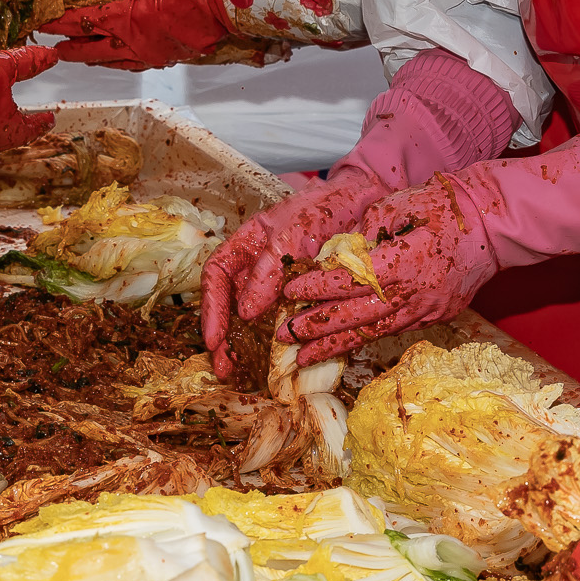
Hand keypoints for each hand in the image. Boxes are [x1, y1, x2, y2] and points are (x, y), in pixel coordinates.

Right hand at [201, 166, 388, 380]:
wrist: (367, 206)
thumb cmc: (326, 208)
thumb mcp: (293, 232)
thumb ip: (268, 269)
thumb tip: (244, 313)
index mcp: (248, 245)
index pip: (217, 275)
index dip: (211, 308)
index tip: (214, 338)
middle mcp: (259, 269)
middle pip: (231, 306)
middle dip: (224, 338)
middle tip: (222, 367)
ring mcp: (282, 288)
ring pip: (255, 321)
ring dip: (245, 348)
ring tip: (237, 374)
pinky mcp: (306, 303)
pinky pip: (287, 326)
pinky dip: (278, 348)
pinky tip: (273, 367)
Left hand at [280, 173, 499, 363]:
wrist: (492, 226)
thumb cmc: (443, 206)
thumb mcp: (398, 204)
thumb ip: (364, 230)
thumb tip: (335, 252)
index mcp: (401, 262)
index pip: (349, 280)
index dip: (317, 288)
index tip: (290, 291)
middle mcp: (412, 294)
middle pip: (355, 316)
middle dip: (316, 328)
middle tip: (284, 336)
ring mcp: (426, 310)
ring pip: (373, 332)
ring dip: (336, 344)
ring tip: (304, 356)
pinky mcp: (435, 317)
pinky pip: (393, 330)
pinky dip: (365, 337)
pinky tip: (343, 343)